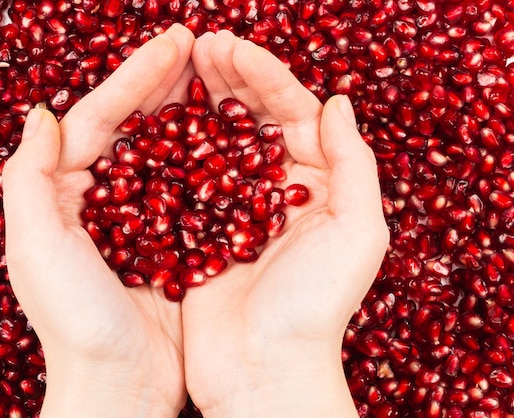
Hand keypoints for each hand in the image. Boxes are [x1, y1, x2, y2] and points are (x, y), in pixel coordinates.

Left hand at [2, 25, 194, 416]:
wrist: (120, 388)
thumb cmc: (75, 323)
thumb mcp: (37, 249)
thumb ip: (28, 178)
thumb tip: (41, 113)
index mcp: (61, 193)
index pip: (96, 117)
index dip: (133, 77)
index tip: (173, 43)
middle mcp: (97, 199)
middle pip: (132, 127)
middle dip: (163, 84)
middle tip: (199, 46)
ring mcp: (137, 218)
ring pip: (165, 151)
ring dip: (189, 114)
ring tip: (217, 79)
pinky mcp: (169, 241)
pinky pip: (190, 188)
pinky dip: (208, 160)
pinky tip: (231, 138)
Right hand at [182, 31, 388, 416]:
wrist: (264, 370)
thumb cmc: (316, 306)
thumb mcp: (358, 232)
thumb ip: (353, 163)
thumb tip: (338, 102)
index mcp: (317, 184)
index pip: (292, 112)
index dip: (264, 75)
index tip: (230, 46)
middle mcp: (276, 191)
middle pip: (252, 120)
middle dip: (228, 79)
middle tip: (198, 44)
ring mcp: (235, 208)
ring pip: (216, 143)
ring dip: (199, 104)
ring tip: (178, 69)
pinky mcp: (201, 230)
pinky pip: (188, 180)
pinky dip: (175, 149)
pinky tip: (157, 121)